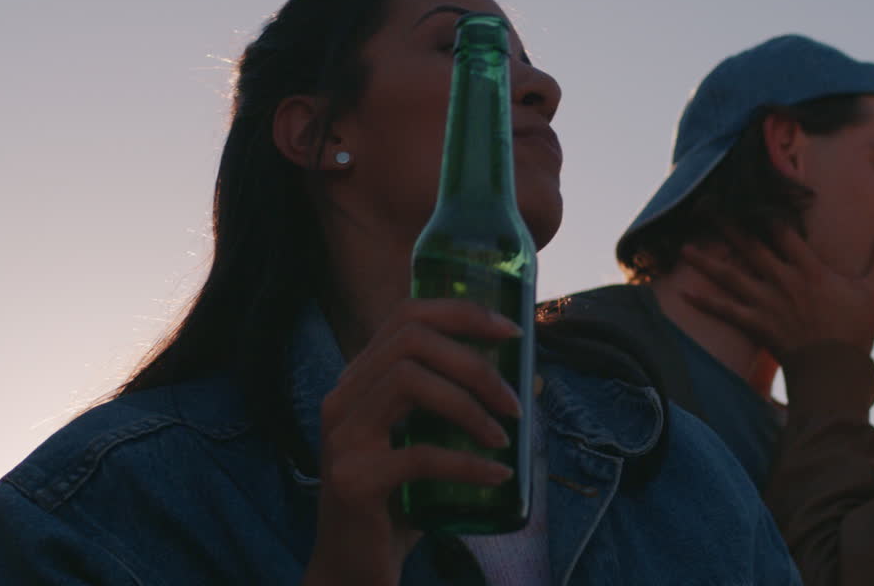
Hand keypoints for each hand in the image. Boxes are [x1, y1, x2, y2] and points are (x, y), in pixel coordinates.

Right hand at [303, 299, 521, 585]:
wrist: (353, 569)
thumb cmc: (399, 503)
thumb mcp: (429, 444)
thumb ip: (462, 410)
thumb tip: (532, 380)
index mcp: (359, 381)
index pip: (406, 315)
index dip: (462, 313)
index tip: (511, 332)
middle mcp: (342, 398)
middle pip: (411, 341)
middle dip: (475, 362)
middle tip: (514, 402)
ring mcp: (341, 437)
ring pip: (409, 381)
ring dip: (470, 406)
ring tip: (504, 438)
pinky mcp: (352, 479)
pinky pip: (419, 454)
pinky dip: (468, 463)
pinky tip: (498, 476)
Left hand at [680, 224, 873, 365]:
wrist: (835, 371)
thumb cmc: (855, 332)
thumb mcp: (873, 291)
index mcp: (810, 270)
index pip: (784, 233)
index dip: (767, 212)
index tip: (750, 196)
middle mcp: (784, 281)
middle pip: (750, 247)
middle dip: (727, 226)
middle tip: (705, 208)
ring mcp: (767, 303)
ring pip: (731, 276)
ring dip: (706, 261)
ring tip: (685, 247)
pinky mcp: (756, 324)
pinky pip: (725, 311)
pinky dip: (704, 303)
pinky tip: (684, 292)